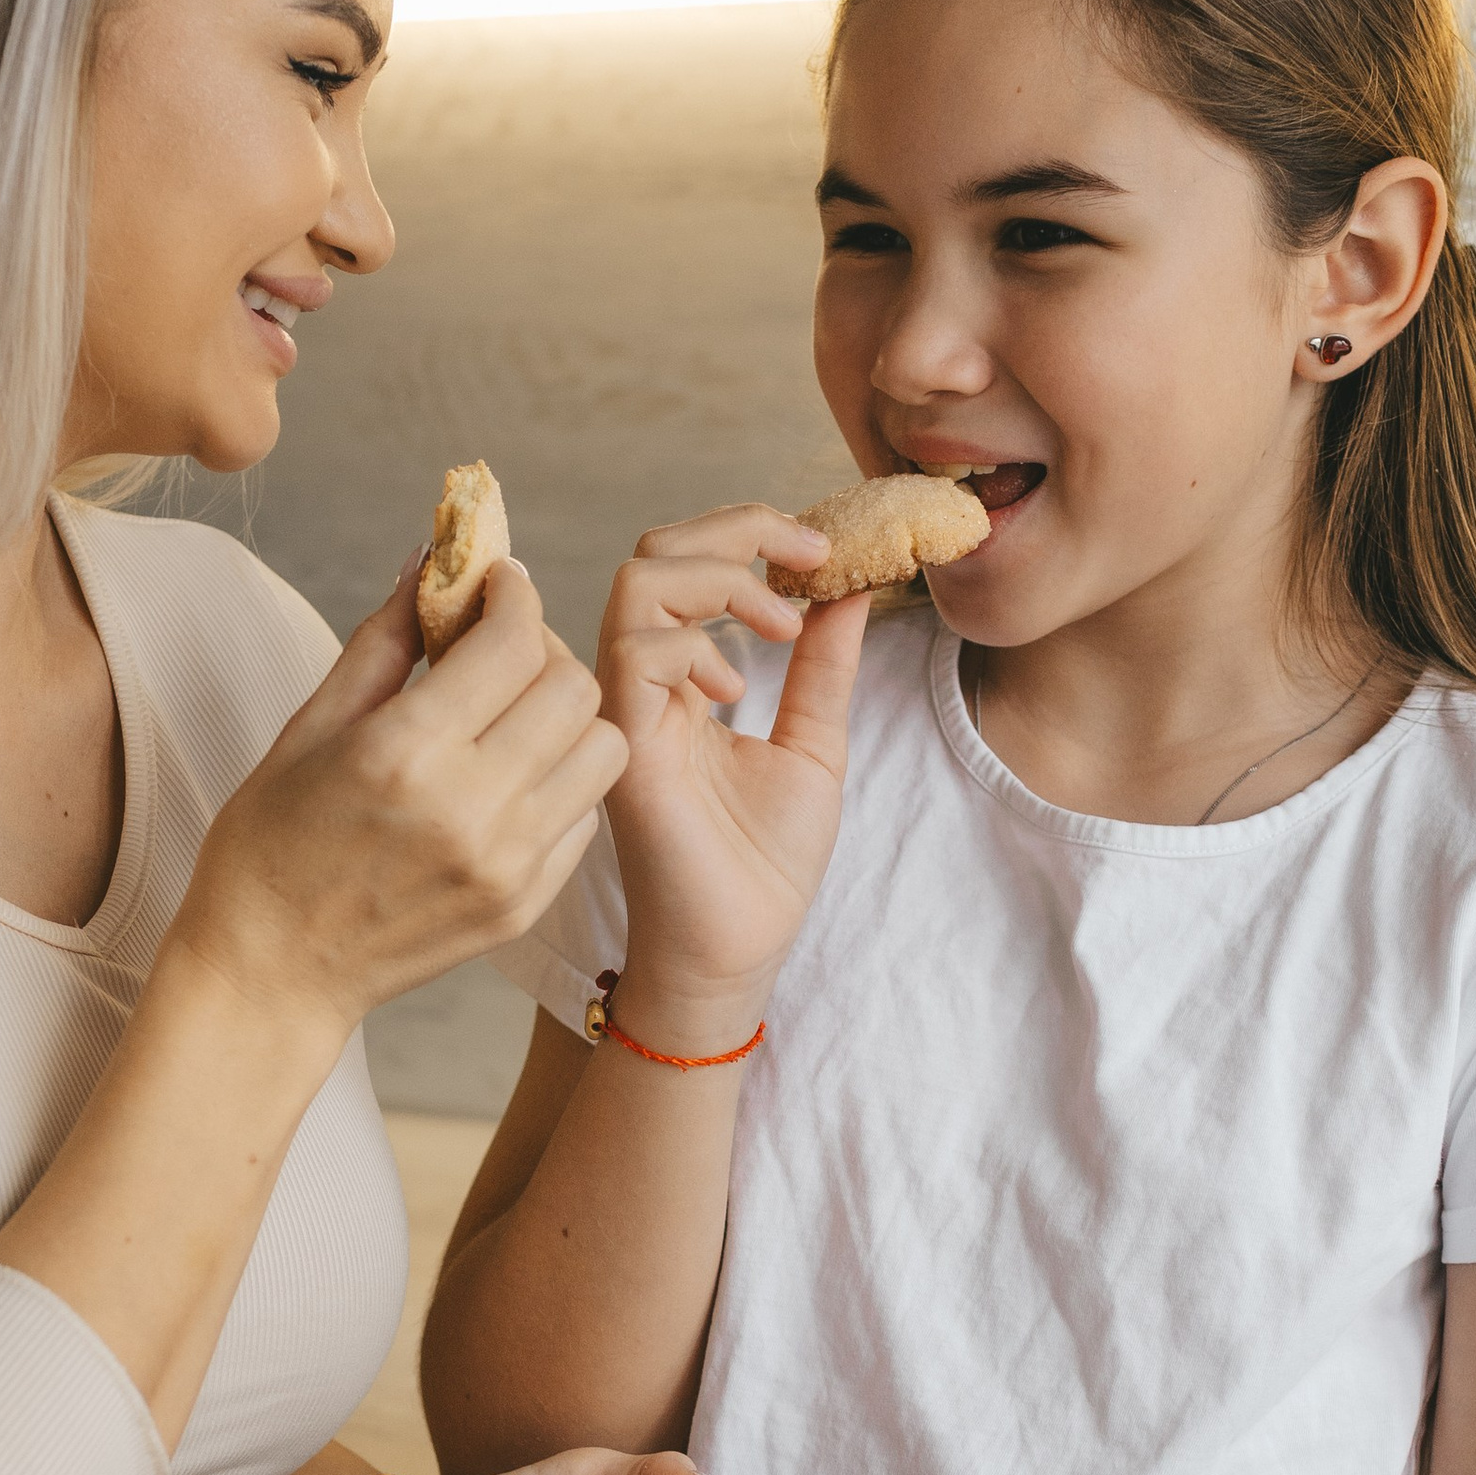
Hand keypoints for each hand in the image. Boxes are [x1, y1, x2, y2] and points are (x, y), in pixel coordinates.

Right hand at [176, 559, 625, 1044]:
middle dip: (542, 649)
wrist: (271, 974)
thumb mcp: (308, 729)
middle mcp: (471, 808)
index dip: (512, 595)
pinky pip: (586, 814)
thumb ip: (382, 641)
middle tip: (501, 649)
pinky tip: (511, 777)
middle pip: (573, 687)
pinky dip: (563, 780)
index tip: (495, 585)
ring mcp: (508, 864)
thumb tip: (429, 561)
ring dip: (568, 716)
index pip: (512, 642)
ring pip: (604, 749)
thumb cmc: (270, 846)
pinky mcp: (526, 904)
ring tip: (515, 715)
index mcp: (404, 752)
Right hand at [594, 506, 868, 1040]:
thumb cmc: (763, 864)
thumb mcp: (813, 741)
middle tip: (811, 552)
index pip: (691, 564)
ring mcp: (627, 708)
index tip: (827, 545)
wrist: (738, 947)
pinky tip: (736, 689)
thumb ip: (823, 664)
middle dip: (737, 527)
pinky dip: (694, 647)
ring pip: (637, 581)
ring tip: (780, 623)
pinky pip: (635, 651)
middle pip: (657, 551)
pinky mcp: (623, 743)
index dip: (754, 533)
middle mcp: (645, 682)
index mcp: (683, 678)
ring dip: (721, 578)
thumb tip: (852, 585)